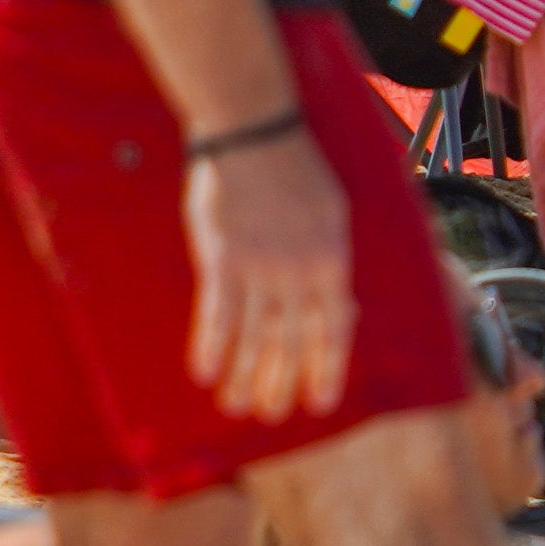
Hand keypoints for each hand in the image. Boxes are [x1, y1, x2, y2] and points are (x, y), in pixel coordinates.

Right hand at [187, 125, 353, 414]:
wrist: (252, 130)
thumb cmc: (293, 164)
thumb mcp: (332, 211)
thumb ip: (331, 258)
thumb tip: (340, 303)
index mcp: (332, 262)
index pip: (333, 331)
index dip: (325, 370)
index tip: (318, 403)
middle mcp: (299, 274)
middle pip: (292, 341)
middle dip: (280, 382)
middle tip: (270, 415)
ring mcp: (260, 268)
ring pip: (255, 336)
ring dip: (246, 376)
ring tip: (236, 406)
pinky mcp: (221, 257)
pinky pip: (217, 312)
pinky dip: (211, 345)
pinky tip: (204, 372)